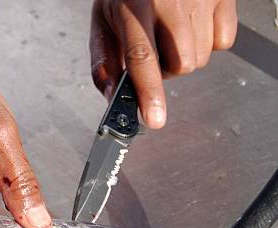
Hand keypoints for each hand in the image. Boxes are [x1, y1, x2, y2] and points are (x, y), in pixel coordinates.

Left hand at [90, 0, 237, 127]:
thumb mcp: (103, 22)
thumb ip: (103, 62)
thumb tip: (112, 96)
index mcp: (134, 6)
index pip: (143, 57)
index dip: (149, 92)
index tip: (154, 118)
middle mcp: (169, 1)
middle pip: (180, 65)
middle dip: (165, 71)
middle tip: (154, 51)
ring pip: (200, 59)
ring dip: (184, 58)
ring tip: (170, 36)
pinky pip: (223, 42)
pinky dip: (208, 43)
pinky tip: (191, 27)